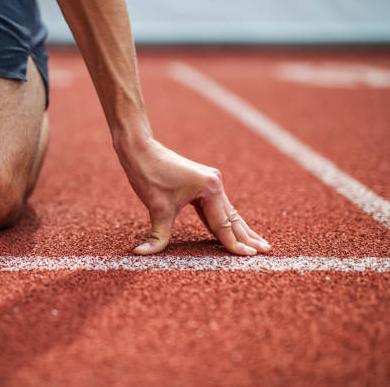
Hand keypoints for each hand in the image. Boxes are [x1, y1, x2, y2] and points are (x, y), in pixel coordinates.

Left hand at [115, 137, 270, 255]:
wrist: (140, 150)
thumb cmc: (148, 175)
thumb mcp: (156, 208)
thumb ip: (157, 236)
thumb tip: (142, 253)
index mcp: (209, 188)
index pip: (223, 224)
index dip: (235, 243)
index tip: (250, 257)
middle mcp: (215, 183)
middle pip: (233, 217)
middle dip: (248, 236)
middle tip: (266, 251)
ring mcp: (211, 182)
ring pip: (228, 212)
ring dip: (241, 229)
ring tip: (258, 243)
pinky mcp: (204, 183)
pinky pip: (218, 207)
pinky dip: (226, 220)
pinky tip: (235, 230)